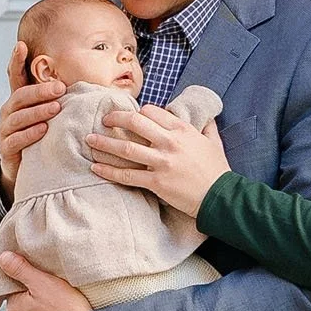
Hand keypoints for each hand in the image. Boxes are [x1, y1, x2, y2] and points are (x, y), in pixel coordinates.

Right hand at [0, 42, 64, 197]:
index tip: (22, 45)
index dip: (16, 61)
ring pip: (18, 117)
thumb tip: (88, 81)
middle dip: (40, 91)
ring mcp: (5, 130)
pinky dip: (30, 134)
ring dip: (38, 111)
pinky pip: (16, 139)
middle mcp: (9, 112)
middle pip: (20, 96)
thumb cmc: (43, 135)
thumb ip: (59, 98)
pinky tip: (43, 130)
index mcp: (19, 100)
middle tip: (60, 88)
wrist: (27, 167)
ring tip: (56, 108)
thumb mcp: (49, 114)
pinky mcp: (7, 148)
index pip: (15, 76)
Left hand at [0, 254, 90, 310]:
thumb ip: (20, 268)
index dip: (30, 283)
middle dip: (35, 299)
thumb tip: (4, 259)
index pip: (15, 289)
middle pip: (23, 305)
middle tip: (54, 296)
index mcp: (14, 309)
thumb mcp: (43, 281)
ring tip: (59, 309)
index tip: (44, 284)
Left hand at [89, 106, 229, 220]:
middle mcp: (169, 142)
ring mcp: (161, 162)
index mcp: (182, 130)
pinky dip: (109, 171)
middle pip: (135, 123)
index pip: (152, 112)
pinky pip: (127, 175)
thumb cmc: (218, 170)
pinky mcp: (156, 182)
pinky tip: (96, 168)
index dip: (138, 112)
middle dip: (115, 119)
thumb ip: (207, 127)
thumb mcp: (214, 143)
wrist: (221, 197)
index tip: (131, 117)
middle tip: (104, 121)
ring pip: (126, 149)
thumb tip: (206, 117)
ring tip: (90, 140)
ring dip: (104, 144)